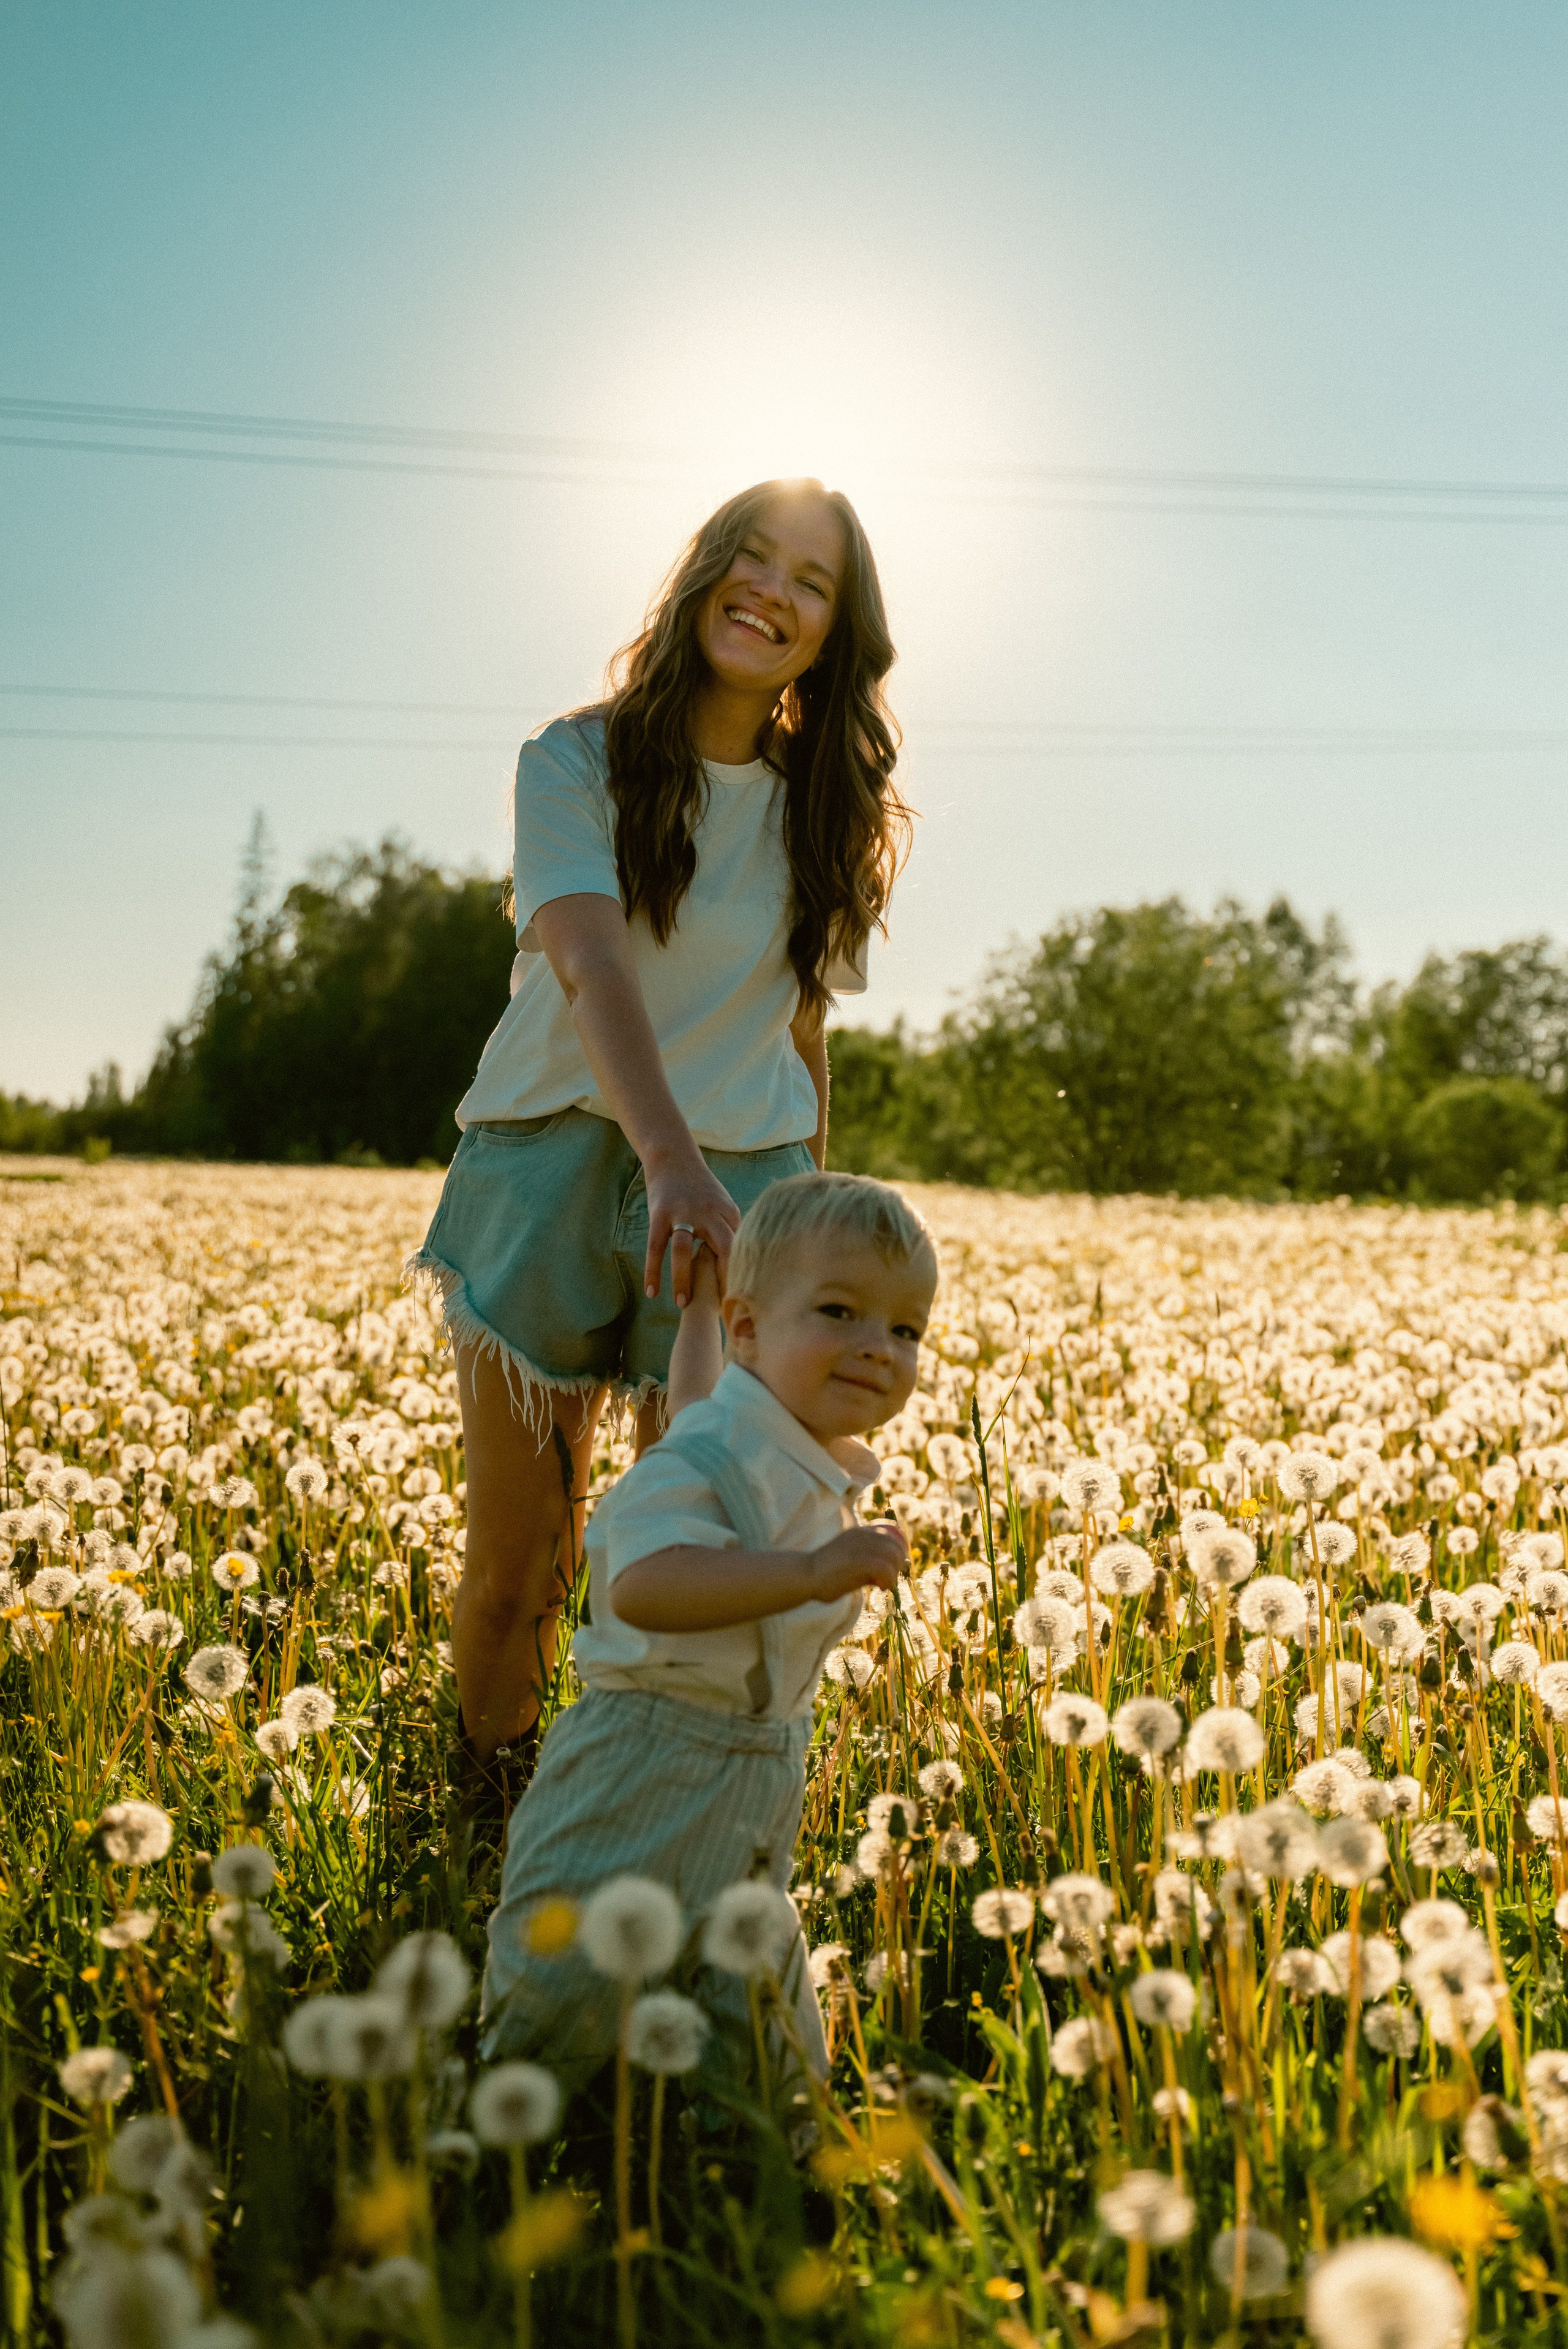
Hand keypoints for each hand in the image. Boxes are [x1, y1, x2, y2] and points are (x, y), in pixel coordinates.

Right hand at [643, 1149, 740, 1305]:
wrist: (674, 1157)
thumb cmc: (702, 1188)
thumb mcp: (723, 1206)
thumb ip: (733, 1232)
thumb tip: (747, 1263)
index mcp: (729, 1213)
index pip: (742, 1250)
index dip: (744, 1277)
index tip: (746, 1303)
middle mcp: (709, 1213)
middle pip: (722, 1251)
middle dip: (723, 1282)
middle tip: (721, 1311)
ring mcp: (682, 1212)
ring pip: (683, 1250)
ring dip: (682, 1279)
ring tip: (683, 1304)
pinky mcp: (659, 1213)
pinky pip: (655, 1246)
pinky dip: (653, 1271)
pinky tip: (652, 1292)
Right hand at [809, 1520, 907, 1601]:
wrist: (805, 1575)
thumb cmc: (827, 1573)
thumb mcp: (852, 1561)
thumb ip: (871, 1562)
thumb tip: (898, 1568)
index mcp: (860, 1531)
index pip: (891, 1533)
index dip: (899, 1550)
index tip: (896, 1566)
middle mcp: (862, 1534)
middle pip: (896, 1546)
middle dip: (898, 1564)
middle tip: (890, 1579)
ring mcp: (861, 1546)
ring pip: (894, 1556)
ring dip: (894, 1574)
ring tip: (883, 1584)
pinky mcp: (859, 1560)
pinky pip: (886, 1569)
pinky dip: (889, 1580)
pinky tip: (880, 1587)